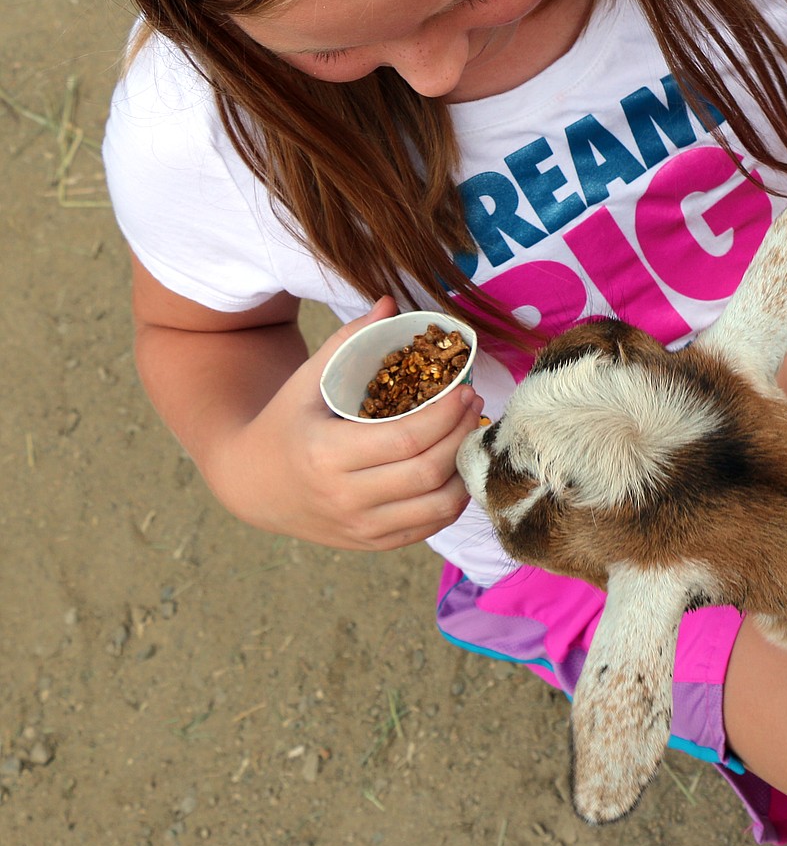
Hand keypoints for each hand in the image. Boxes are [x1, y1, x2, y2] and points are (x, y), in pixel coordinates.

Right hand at [208, 300, 483, 549]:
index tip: (465, 389)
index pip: (405, 439)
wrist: (251, 483)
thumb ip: (349, 341)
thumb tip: (389, 302)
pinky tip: (455, 468)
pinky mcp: (369, 543)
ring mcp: (358, 527)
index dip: (445, 415)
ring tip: (470, 436)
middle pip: (426, 472)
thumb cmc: (285, 422)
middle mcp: (343, 497)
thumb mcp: (306, 380)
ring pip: (435, 508)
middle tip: (476, 406)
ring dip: (463, 470)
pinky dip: (451, 500)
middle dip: (460, 436)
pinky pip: (426, 528)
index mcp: (326, 454)